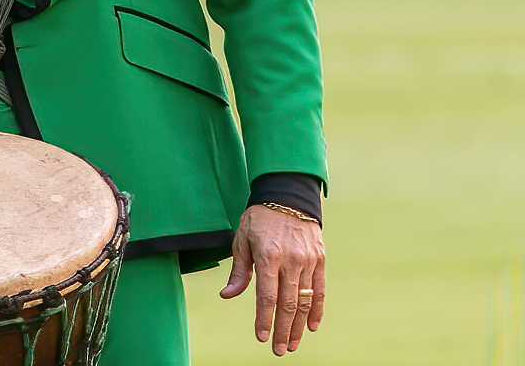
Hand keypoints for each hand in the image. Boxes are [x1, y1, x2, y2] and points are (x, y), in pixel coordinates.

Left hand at [219, 204, 324, 355]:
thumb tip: (227, 295)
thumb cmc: (259, 219)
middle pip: (288, 304)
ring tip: (292, 344)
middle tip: (278, 350)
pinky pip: (320, 290)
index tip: (261, 337)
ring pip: (305, 301)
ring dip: (298, 326)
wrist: (287, 196)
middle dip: (282, 330)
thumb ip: (239, 271)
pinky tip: (310, 327)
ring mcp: (308, 260)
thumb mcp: (242, 240)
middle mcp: (290, 260)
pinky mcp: (320, 259)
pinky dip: (316, 310)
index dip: (264, 320)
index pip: (266, 297)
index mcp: (268, 256)